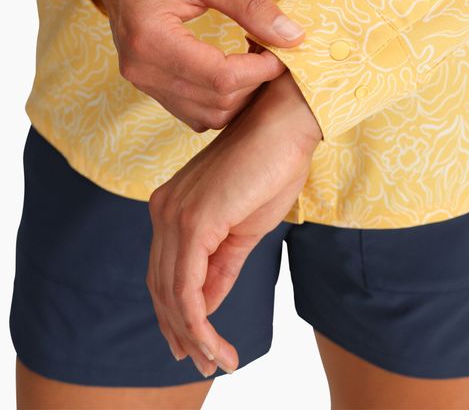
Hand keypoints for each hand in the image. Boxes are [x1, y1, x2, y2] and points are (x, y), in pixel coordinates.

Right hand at [74, 0, 305, 131]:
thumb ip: (250, 5)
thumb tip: (293, 36)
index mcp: (151, 39)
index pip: (221, 77)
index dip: (262, 70)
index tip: (283, 50)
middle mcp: (142, 70)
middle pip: (218, 101)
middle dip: (254, 82)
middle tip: (270, 51)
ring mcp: (142, 81)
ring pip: (208, 114)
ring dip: (240, 95)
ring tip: (253, 60)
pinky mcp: (148, 83)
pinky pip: (193, 111)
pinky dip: (221, 99)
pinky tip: (232, 71)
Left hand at [145, 69, 321, 376]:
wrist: (284, 127)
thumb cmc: (270, 169)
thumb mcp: (245, 229)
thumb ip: (220, 267)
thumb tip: (205, 306)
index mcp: (172, 209)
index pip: (164, 272)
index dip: (176, 314)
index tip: (197, 345)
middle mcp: (163, 211)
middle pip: (161, 287)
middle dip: (179, 331)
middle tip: (203, 364)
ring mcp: (174, 215)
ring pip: (171, 293)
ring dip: (193, 335)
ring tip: (218, 362)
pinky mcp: (193, 221)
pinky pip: (187, 287)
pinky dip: (199, 324)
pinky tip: (216, 346)